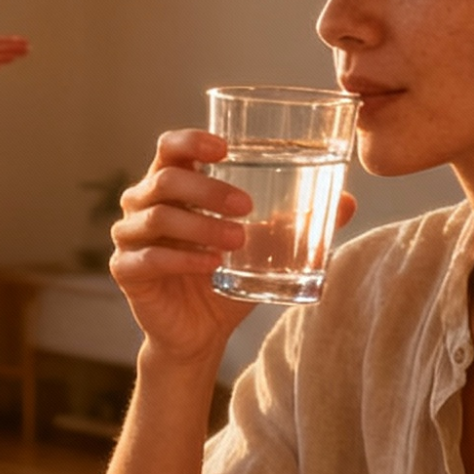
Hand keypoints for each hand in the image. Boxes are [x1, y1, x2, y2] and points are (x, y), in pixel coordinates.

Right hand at [109, 131, 356, 363]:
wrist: (199, 332)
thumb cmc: (226, 277)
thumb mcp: (266, 247)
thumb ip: (298, 222)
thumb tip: (348, 201)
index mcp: (172, 186)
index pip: (170, 147)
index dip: (191, 140)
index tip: (224, 147)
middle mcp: (144, 204)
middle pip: (164, 179)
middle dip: (207, 189)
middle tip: (246, 206)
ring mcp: (129, 236)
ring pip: (157, 217)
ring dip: (200, 225)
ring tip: (237, 240)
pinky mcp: (126, 270)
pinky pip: (148, 258)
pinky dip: (182, 258)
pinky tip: (211, 265)